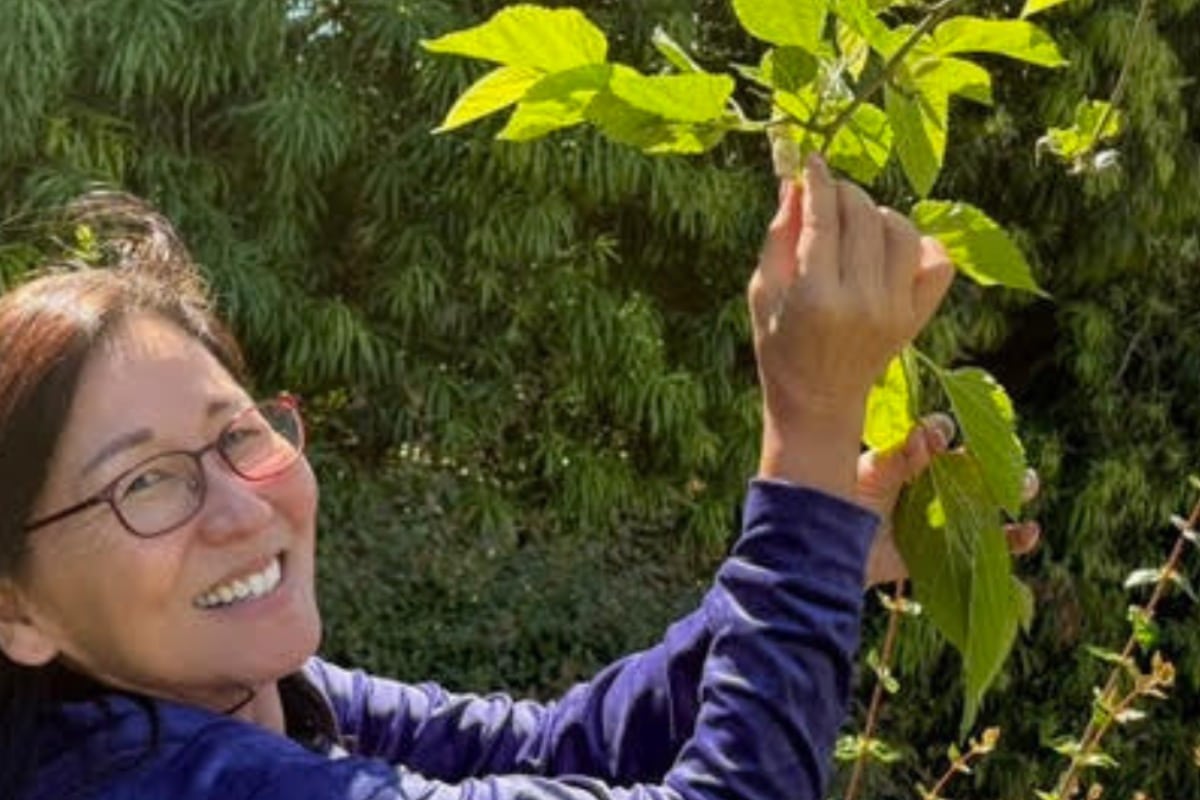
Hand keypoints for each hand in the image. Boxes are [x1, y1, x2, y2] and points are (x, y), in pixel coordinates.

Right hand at [750, 154, 954, 498]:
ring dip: (877, 214)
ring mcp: (894, 310)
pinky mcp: (916, 318)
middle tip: (828, 195)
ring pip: (900, 229)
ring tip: (857, 226)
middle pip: (862, 215)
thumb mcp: (763, 291)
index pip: (822, 217)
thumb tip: (795, 180)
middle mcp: (860, 302)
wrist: (818, 403)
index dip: (816, 180)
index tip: (810, 161)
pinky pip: (937, 261)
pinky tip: (895, 248)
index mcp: (814, 296)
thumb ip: (779, 235)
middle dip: (843, 193)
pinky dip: (922, 244)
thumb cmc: (780, 345)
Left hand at [858, 414, 1041, 586]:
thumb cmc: (846, 506)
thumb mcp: (870, 476)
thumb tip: (926, 432)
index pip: (938, 434)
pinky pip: (995, 543)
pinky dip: (1017, 539)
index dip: (944, 431)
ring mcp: (949, 514)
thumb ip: (897, 455)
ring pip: (993, 499)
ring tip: (1027, 485)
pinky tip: (1029, 532)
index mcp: (912, 457)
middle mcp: (936, 481)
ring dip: (1015, 490)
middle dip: (998, 457)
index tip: (942, 436)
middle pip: (977, 462)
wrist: (837, 554)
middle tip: (1007, 455)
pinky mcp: (957, 547)